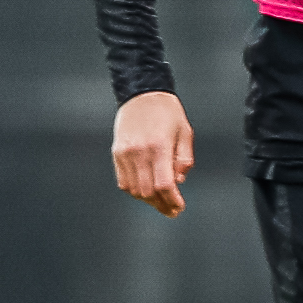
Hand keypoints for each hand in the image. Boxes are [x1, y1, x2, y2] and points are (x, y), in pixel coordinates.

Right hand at [113, 91, 194, 215]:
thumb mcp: (185, 132)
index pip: (164, 184)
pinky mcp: (117, 153)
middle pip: (148, 192)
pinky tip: (145, 190)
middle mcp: (140, 151)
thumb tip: (178, 182)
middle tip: (171, 210)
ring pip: (134, 190)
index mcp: (159, 146)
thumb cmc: (167, 112)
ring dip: (148, 200)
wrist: (142, 93)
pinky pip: (123, 182)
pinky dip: (134, 190)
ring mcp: (125, 153)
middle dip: (161, 205)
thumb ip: (184, 159)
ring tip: (160, 201)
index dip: (172, 200)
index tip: (179, 207)